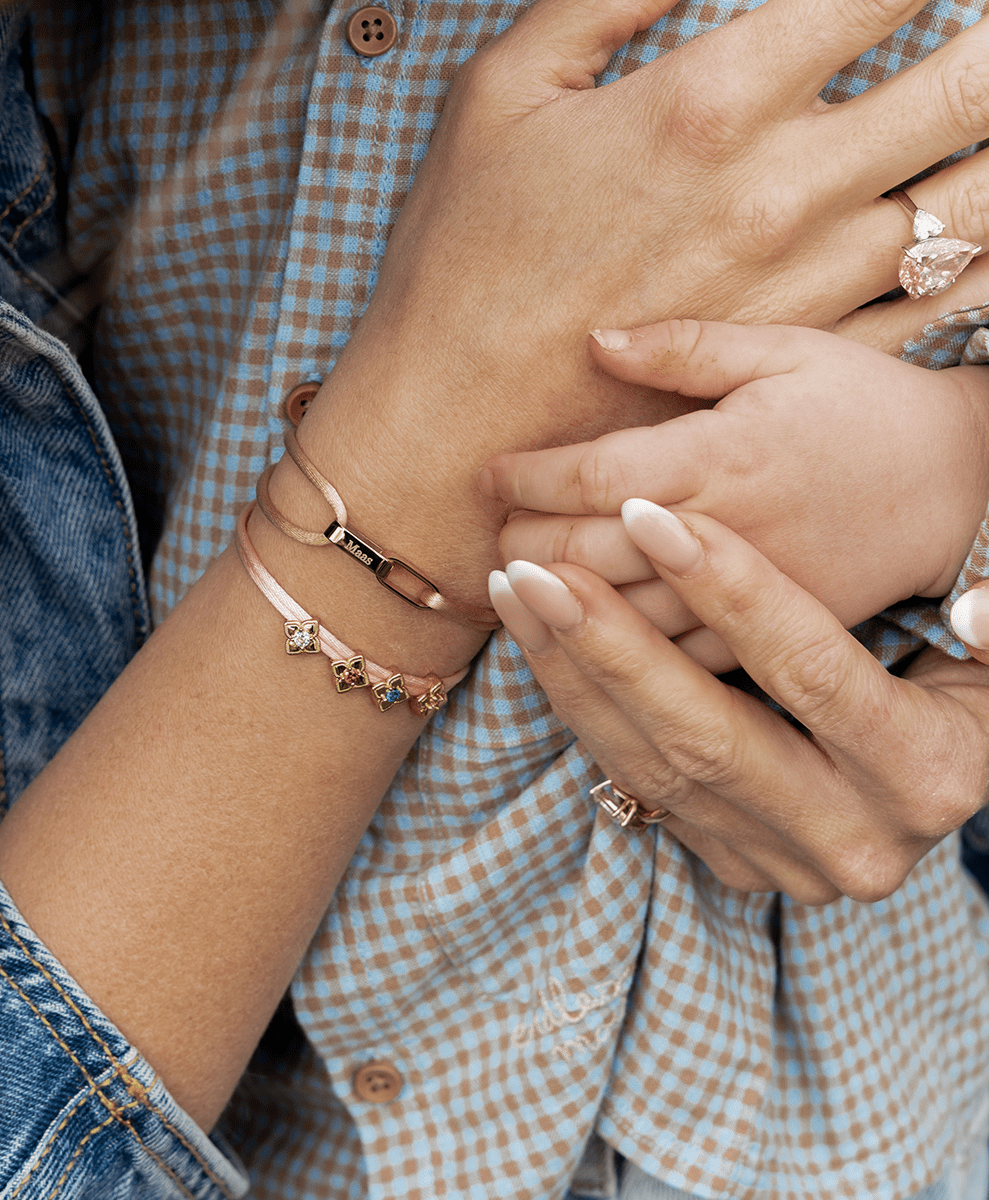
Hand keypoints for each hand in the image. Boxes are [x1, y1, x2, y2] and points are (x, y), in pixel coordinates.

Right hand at [296, 0, 988, 603]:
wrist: (454, 430)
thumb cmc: (462, 264)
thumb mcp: (503, 92)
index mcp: (710, 101)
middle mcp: (783, 191)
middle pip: (970, 82)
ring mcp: (807, 287)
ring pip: (978, 200)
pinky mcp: (800, 365)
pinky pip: (941, 303)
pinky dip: (983, 259)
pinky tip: (988, 233)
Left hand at [486, 319, 988, 671]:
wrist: (955, 486)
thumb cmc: (861, 407)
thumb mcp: (785, 352)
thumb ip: (685, 347)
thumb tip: (593, 341)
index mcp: (722, 454)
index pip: (596, 473)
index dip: (530, 475)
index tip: (486, 473)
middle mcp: (722, 528)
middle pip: (589, 548)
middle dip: (523, 539)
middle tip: (486, 529)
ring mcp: (740, 591)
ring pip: (619, 612)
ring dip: (551, 598)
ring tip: (508, 581)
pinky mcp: (760, 635)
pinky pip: (667, 656)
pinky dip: (610, 647)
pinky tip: (572, 632)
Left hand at [487, 501, 988, 902]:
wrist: (940, 768)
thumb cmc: (957, 676)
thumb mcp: (981, 646)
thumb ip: (979, 622)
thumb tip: (973, 611)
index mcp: (928, 774)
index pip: (811, 675)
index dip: (729, 590)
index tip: (644, 515)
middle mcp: (854, 839)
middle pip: (707, 735)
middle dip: (612, 645)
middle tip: (535, 568)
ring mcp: (785, 861)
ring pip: (655, 766)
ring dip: (574, 674)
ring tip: (518, 593)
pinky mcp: (735, 860)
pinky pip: (639, 783)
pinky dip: (584, 710)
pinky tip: (541, 646)